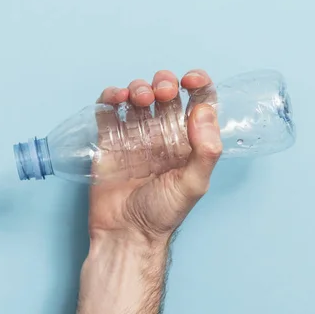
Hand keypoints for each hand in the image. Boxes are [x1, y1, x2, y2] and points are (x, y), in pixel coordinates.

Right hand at [89, 69, 222, 249]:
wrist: (125, 233)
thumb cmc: (162, 213)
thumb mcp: (194, 184)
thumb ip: (206, 150)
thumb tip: (204, 111)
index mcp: (188, 141)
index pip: (198, 103)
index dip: (198, 85)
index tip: (191, 80)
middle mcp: (162, 134)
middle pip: (166, 94)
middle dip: (164, 83)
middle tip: (162, 91)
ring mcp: (134, 136)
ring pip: (137, 97)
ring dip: (138, 87)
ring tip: (138, 98)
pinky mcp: (108, 140)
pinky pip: (108, 110)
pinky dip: (110, 97)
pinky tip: (116, 100)